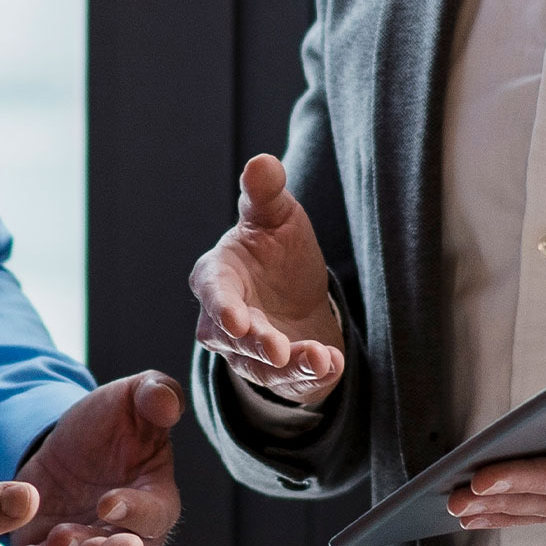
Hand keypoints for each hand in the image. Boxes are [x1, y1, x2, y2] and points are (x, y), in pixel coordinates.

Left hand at [2, 372, 183, 545]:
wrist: (68, 443)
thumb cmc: (112, 419)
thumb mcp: (132, 397)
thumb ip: (155, 394)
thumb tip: (168, 402)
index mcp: (158, 500)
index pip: (155, 515)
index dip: (134, 512)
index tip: (107, 504)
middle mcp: (130, 535)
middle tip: (64, 537)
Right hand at [190, 154, 346, 411]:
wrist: (297, 291)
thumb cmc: (275, 248)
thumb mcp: (275, 215)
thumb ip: (265, 192)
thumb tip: (261, 162)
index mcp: (217, 276)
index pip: (213, 292)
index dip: (222, 307)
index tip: (237, 319)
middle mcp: (223, 321)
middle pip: (234, 339)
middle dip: (258, 345)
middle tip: (279, 350)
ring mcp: (246, 353)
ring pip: (263, 366)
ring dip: (291, 365)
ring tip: (319, 359)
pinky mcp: (275, 374)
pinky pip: (289, 382)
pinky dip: (311, 377)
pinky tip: (333, 364)